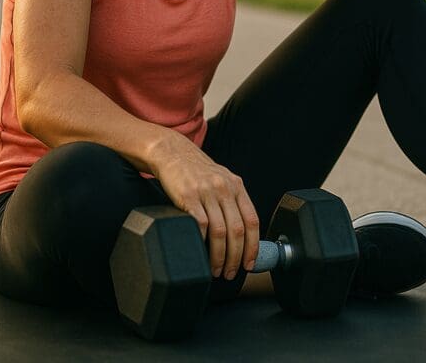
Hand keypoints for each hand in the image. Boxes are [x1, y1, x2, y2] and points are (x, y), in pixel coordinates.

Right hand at [148, 133, 259, 280]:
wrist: (172, 153)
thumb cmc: (197, 171)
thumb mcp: (222, 180)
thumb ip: (234, 201)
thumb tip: (242, 234)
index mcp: (237, 186)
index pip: (252, 221)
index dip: (253, 246)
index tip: (250, 263)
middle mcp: (225, 189)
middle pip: (237, 230)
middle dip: (236, 257)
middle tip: (230, 273)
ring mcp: (206, 192)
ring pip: (219, 232)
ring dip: (219, 256)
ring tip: (216, 269)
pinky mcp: (187, 197)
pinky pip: (199, 225)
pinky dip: (202, 243)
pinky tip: (200, 254)